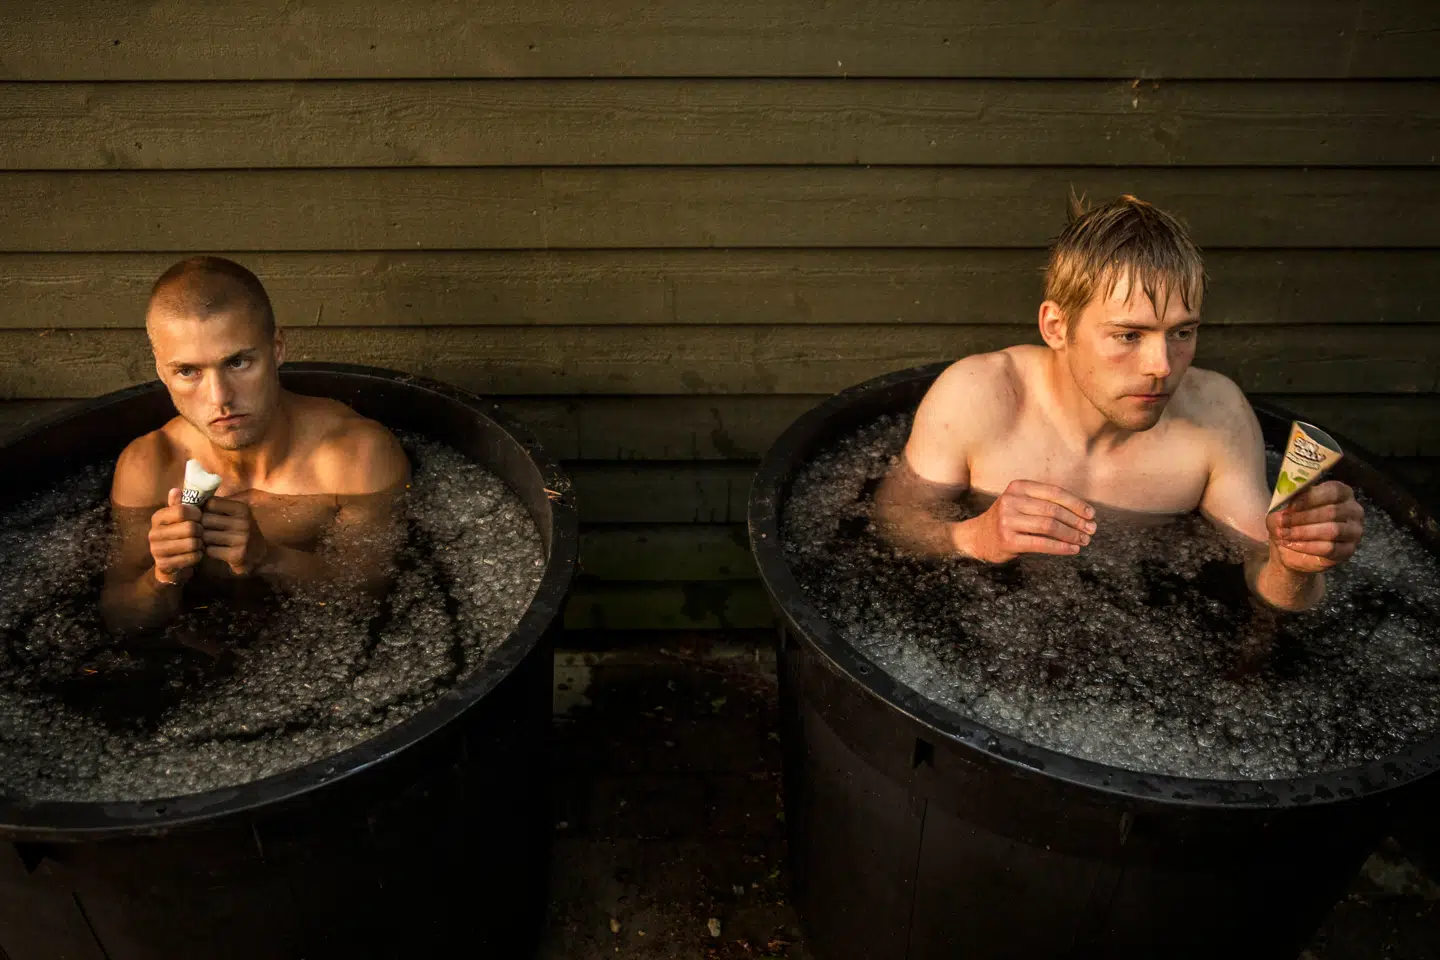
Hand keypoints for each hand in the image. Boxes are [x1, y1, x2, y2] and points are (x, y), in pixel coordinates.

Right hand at [148, 488, 204, 584]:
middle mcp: (153, 533)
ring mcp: (156, 550)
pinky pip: (191, 557)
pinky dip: (198, 555)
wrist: (171, 561)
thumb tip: (175, 490)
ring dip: (200, 543)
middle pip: (190, 528)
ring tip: (200, 542)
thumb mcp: (180, 518)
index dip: (197, 513)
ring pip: (192, 543)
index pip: (182, 510)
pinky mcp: (163, 564)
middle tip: (202, 532)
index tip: (200, 517)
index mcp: (158, 517)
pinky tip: (196, 553)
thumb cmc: (180, 534)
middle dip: (201, 530)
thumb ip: (180, 504)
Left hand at [200, 496, 270, 576]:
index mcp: (242, 508)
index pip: (210, 503)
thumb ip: (217, 505)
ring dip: (204, 539)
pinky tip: (216, 550)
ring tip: (211, 540)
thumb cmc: (239, 530)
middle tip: (205, 530)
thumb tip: (187, 497)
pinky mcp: (237, 555)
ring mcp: (242, 539)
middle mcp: (243, 522)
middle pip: (205, 519)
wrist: (257, 554)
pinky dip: (209, 551)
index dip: (204, 510)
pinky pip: (210, 550)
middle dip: (202, 526)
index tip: (205, 515)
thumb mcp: (234, 513)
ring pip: (205, 536)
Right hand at [961, 480, 1096, 562]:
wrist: (977, 537)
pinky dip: (1060, 547)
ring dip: (1071, 535)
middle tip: (1091, 530)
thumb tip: (1083, 513)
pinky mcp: (1008, 539)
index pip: (1054, 493)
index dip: (1076, 503)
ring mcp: (1007, 520)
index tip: (1091, 514)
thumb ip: (1045, 502)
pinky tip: (1072, 550)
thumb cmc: (1007, 520)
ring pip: (1049, 526)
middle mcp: (1011, 500)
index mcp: (1018, 487)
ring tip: (1084, 541)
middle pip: (1053, 509)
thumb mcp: (1021, 503)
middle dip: (1077, 521)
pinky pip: (1041, 543)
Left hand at [1266, 480, 1363, 573]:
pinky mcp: (1348, 550)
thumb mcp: (1283, 509)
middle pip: (1332, 512)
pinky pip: (1330, 548)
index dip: (1311, 498)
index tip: (1291, 506)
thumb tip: (1286, 505)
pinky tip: (1292, 544)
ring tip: (1284, 534)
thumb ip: (1286, 503)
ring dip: (1303, 532)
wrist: (1289, 548)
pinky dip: (1307, 546)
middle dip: (1303, 517)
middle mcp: (1353, 510)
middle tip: (1283, 522)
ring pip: (1332, 531)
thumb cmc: (1291, 522)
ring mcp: (1354, 531)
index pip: (1333, 491)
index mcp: (1341, 493)